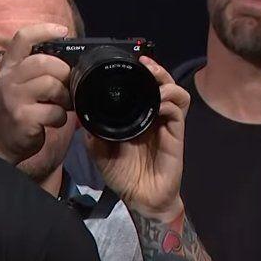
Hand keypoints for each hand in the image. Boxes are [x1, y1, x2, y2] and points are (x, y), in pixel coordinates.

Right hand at [0, 23, 72, 164]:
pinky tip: (54, 120)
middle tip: (67, 84)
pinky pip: (54, 111)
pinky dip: (61, 117)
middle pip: (43, 62)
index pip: (22, 38)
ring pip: (51, 85)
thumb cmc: (17, 109)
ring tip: (62, 104)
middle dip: (63, 72)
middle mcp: (8, 79)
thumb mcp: (19, 84)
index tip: (63, 31)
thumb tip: (69, 61)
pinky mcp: (23, 118)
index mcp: (9, 66)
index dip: (44, 30)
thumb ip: (36, 70)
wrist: (2, 142)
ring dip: (64, 97)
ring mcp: (14, 98)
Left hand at [86, 57, 189, 221]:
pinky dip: (169, 102)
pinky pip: (178, 111)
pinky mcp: (176, 135)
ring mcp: (166, 125)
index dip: (139, 73)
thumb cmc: (123, 176)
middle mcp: (153, 117)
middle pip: (162, 84)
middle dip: (155, 69)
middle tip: (144, 63)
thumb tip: (81, 113)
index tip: (130, 62)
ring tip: (154, 78)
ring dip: (166, 81)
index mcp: (136, 117)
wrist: (140, 199)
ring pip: (175, 92)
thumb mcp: (99, 151)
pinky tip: (158, 103)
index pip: (142, 88)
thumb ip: (93, 132)